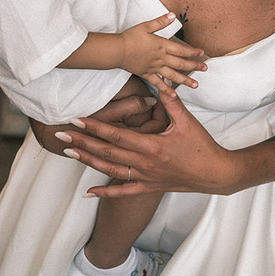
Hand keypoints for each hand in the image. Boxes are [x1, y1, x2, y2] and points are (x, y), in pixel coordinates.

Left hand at [56, 83, 239, 197]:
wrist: (214, 173)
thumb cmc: (201, 146)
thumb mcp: (187, 121)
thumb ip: (171, 102)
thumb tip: (160, 82)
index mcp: (152, 145)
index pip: (116, 135)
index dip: (94, 127)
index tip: (76, 120)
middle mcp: (144, 163)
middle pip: (106, 152)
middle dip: (82, 143)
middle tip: (60, 135)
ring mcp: (145, 178)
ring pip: (110, 170)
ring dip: (88, 162)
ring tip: (69, 154)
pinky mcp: (148, 187)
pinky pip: (123, 191)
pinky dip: (105, 191)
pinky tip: (89, 192)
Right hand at [120, 13, 207, 87]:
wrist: (117, 50)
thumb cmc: (131, 37)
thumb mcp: (146, 26)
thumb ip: (161, 22)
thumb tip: (173, 15)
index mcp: (162, 46)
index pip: (182, 50)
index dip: (193, 52)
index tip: (202, 53)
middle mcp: (161, 58)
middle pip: (181, 63)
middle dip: (194, 66)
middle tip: (205, 68)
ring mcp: (154, 68)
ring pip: (173, 76)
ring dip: (185, 80)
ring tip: (195, 85)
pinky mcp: (146, 74)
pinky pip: (158, 83)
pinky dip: (166, 90)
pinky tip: (173, 95)